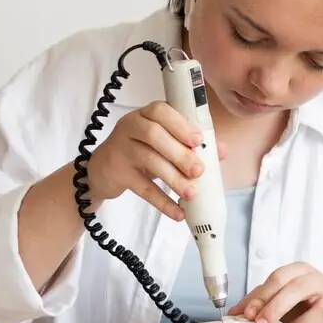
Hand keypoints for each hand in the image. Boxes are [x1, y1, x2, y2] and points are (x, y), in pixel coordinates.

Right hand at [84, 101, 226, 220]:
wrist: (101, 172)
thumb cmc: (139, 152)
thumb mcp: (163, 144)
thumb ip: (192, 145)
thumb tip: (221, 150)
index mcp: (145, 115)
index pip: (160, 111)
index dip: (180, 124)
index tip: (198, 140)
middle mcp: (130, 127)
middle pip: (154, 135)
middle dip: (180, 153)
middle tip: (199, 170)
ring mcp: (120, 149)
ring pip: (148, 160)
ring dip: (173, 178)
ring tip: (192, 193)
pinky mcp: (116, 173)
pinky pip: (141, 188)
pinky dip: (162, 202)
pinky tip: (178, 212)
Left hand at [229, 262, 322, 322]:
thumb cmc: (302, 300)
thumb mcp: (279, 294)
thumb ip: (257, 300)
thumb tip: (234, 313)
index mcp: (299, 270)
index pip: (278, 278)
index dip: (262, 296)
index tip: (248, 314)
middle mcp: (316, 280)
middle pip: (295, 290)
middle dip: (274, 310)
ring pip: (313, 315)